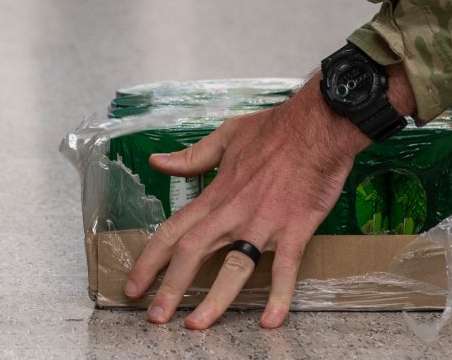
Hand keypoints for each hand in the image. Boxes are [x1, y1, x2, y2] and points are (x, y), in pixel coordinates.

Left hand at [124, 67, 412, 329]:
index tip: (134, 285)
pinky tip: (271, 322)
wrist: (318, 125)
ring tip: (197, 325)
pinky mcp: (294, 229)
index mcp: (216, 194)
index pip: (173, 230)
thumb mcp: (226, 136)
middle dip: (170, 287)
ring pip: (234, 267)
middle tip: (155, 317)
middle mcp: (233, 212)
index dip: (149, 260)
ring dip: (214, 299)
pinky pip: (285, 269)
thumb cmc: (275, 129)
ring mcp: (263, 223)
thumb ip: (192, 156)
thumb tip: (157, 161)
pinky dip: (278, 296)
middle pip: (193, 253)